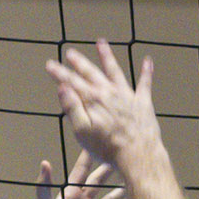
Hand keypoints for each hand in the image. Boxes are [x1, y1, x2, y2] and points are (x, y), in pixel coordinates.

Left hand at [30, 146, 134, 198]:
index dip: (87, 159)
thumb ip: (44, 187)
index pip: (80, 174)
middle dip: (107, 172)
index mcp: (69, 197)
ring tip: (131, 187)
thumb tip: (45, 163)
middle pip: (97, 185)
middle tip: (121, 160)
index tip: (96, 143)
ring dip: (117, 197)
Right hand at [46, 38, 161, 167]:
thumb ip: (72, 108)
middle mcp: (110, 93)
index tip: (50, 64)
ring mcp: (127, 96)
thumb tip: (62, 87)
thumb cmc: (107, 148)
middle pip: (91, 73)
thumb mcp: (82, 131)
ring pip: (115, 71)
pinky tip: (148, 60)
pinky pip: (145, 84)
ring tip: (101, 43)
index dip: (59, 73)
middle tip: (70, 52)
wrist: (139, 155)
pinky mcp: (143, 103)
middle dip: (79, 62)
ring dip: (107, 56)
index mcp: (93, 100)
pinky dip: (146, 71)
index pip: (72, 82)